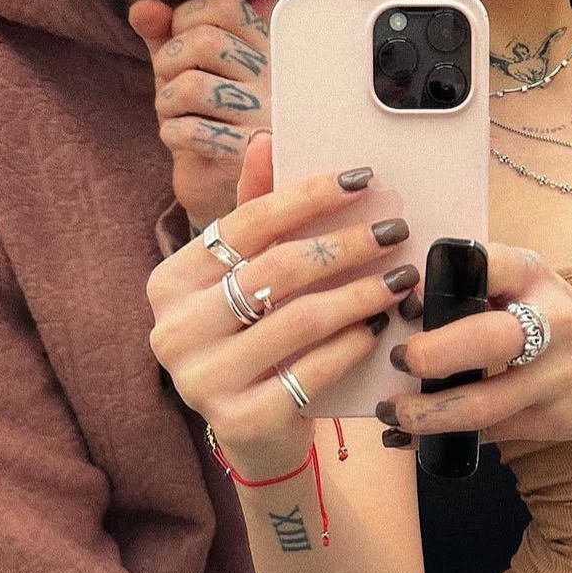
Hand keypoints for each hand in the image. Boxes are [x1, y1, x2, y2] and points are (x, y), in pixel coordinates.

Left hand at [129, 0, 273, 230]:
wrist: (227, 190)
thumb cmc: (208, 120)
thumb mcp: (186, 70)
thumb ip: (164, 35)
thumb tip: (141, 9)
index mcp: (266, 48)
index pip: (225, 6)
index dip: (186, 17)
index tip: (178, 42)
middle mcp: (273, 79)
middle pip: (206, 42)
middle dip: (169, 60)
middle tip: (169, 84)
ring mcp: (265, 118)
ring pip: (192, 87)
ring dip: (166, 102)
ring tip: (174, 115)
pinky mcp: (248, 157)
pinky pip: (191, 131)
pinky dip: (171, 132)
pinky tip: (179, 138)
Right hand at [146, 134, 419, 475]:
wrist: (255, 432)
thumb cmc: (254, 338)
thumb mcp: (247, 276)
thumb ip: (256, 213)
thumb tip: (264, 140)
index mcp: (170, 281)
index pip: (246, 223)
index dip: (307, 196)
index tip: (362, 179)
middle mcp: (173, 329)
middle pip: (277, 269)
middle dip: (347, 243)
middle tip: (396, 229)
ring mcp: (202, 379)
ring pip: (301, 319)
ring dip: (362, 293)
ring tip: (401, 277)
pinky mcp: (239, 420)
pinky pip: (311, 371)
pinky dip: (352, 344)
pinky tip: (380, 326)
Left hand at [373, 244, 571, 447]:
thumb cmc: (556, 314)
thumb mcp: (528, 283)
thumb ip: (478, 286)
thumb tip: (401, 303)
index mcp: (535, 277)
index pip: (488, 265)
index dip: (439, 282)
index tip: (406, 302)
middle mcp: (551, 324)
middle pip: (489, 340)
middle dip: (434, 354)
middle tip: (397, 359)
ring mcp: (555, 378)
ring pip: (485, 404)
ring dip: (427, 413)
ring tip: (388, 412)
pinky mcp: (552, 421)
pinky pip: (489, 433)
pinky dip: (441, 437)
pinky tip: (405, 439)